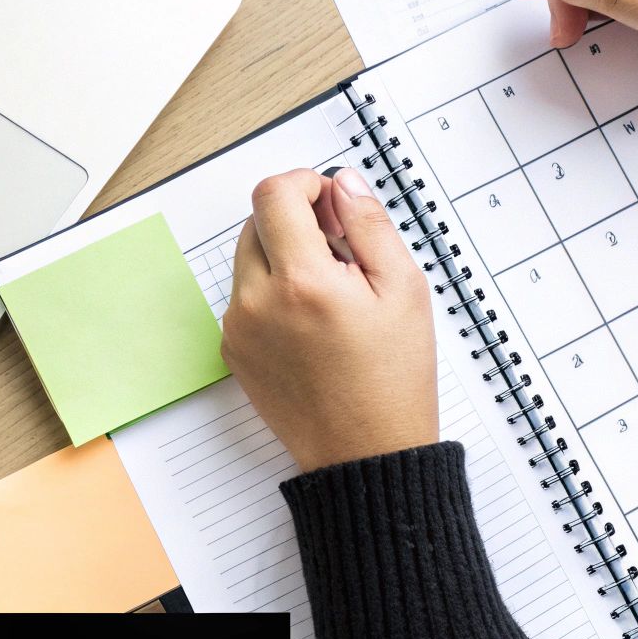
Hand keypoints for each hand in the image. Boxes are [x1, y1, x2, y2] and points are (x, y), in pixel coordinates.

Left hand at [221, 167, 437, 472]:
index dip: (305, 184)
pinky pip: (244, 298)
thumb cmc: (393, 380)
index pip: (274, 194)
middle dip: (296, 221)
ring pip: (248, 260)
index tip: (332, 202)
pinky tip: (313, 324)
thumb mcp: (404, 290)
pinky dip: (273, 293)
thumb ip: (369, 225)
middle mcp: (257, 303)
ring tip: (331, 293)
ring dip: (283, 257)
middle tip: (341, 251)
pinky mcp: (234, 352)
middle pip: (256, 222)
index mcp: (301, 282)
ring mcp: (239, 329)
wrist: (365, 454)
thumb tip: (343, 184)